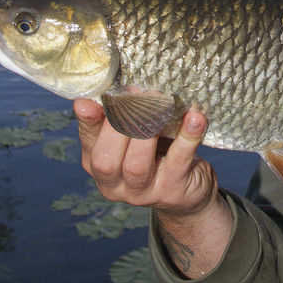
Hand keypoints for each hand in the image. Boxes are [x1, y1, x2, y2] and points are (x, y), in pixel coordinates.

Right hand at [73, 99, 217, 215]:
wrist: (186, 194)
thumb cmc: (156, 155)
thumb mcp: (133, 139)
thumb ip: (121, 118)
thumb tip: (117, 88)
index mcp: (98, 167)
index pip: (89, 144)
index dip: (88, 123)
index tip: (88, 102)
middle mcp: (116, 185)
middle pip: (107, 160)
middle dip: (119, 125)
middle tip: (134, 96)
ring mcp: (143, 192)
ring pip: (137, 165)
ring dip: (148, 130)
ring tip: (161, 104)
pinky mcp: (172, 191)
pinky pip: (178, 161)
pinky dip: (187, 137)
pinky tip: (194, 118)